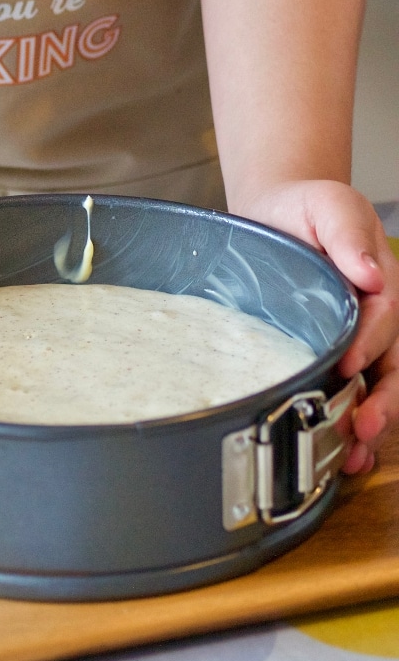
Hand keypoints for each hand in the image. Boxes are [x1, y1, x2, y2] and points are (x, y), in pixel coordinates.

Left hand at [235, 181, 398, 475]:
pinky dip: (353, 427)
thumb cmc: (304, 209)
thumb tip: (371, 274)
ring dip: (373, 423)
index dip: (370, 344)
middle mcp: (377, 318)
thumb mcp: (328, 205)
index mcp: (381, 282)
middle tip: (365, 426)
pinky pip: (355, 395)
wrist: (274, 216)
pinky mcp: (335, 358)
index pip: (385, 318)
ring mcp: (360, 341)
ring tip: (355, 453)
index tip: (349, 364)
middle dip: (384, 400)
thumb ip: (347, 234)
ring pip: (380, 388)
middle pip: (394, 364)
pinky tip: (345, 455)